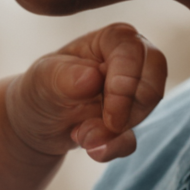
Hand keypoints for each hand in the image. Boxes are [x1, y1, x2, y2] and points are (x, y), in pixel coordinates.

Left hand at [7, 23, 166, 161]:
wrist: (37, 120)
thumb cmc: (41, 88)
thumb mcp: (43, 78)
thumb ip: (65, 77)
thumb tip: (92, 78)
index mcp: (112, 40)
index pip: (134, 54)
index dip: (125, 87)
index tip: (108, 115)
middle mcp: (131, 61)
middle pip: (152, 85)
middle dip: (124, 114)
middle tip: (92, 126)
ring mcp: (134, 92)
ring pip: (145, 115)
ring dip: (112, 134)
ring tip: (79, 134)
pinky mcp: (130, 121)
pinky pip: (133, 139)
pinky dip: (111, 148)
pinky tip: (90, 149)